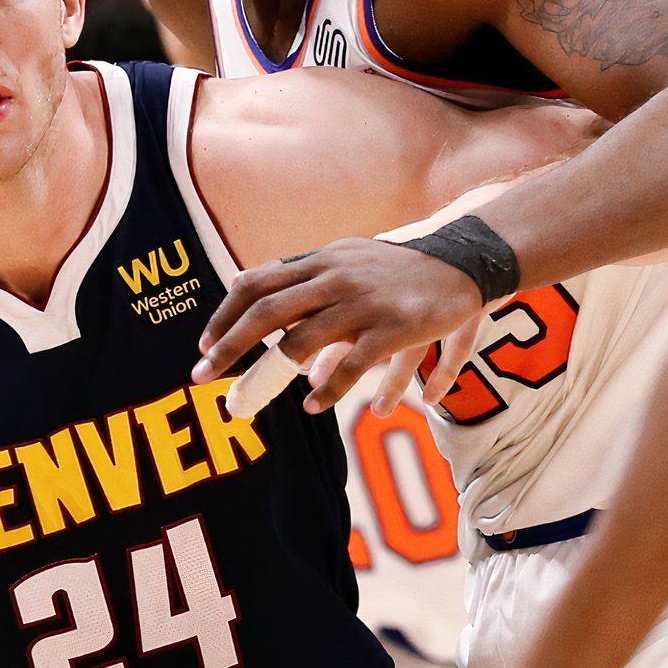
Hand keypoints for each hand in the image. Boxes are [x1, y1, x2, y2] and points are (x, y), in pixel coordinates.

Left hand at [194, 239, 486, 411]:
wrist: (464, 262)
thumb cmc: (399, 271)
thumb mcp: (350, 268)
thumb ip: (312, 294)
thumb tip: (274, 331)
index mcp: (321, 260)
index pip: (257, 283)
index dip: (225, 315)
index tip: (204, 345)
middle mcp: (336, 277)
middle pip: (268, 311)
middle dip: (230, 346)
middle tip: (203, 377)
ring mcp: (364, 302)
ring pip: (303, 342)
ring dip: (269, 375)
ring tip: (249, 401)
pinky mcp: (395, 327)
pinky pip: (353, 366)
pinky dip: (329, 390)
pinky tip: (314, 406)